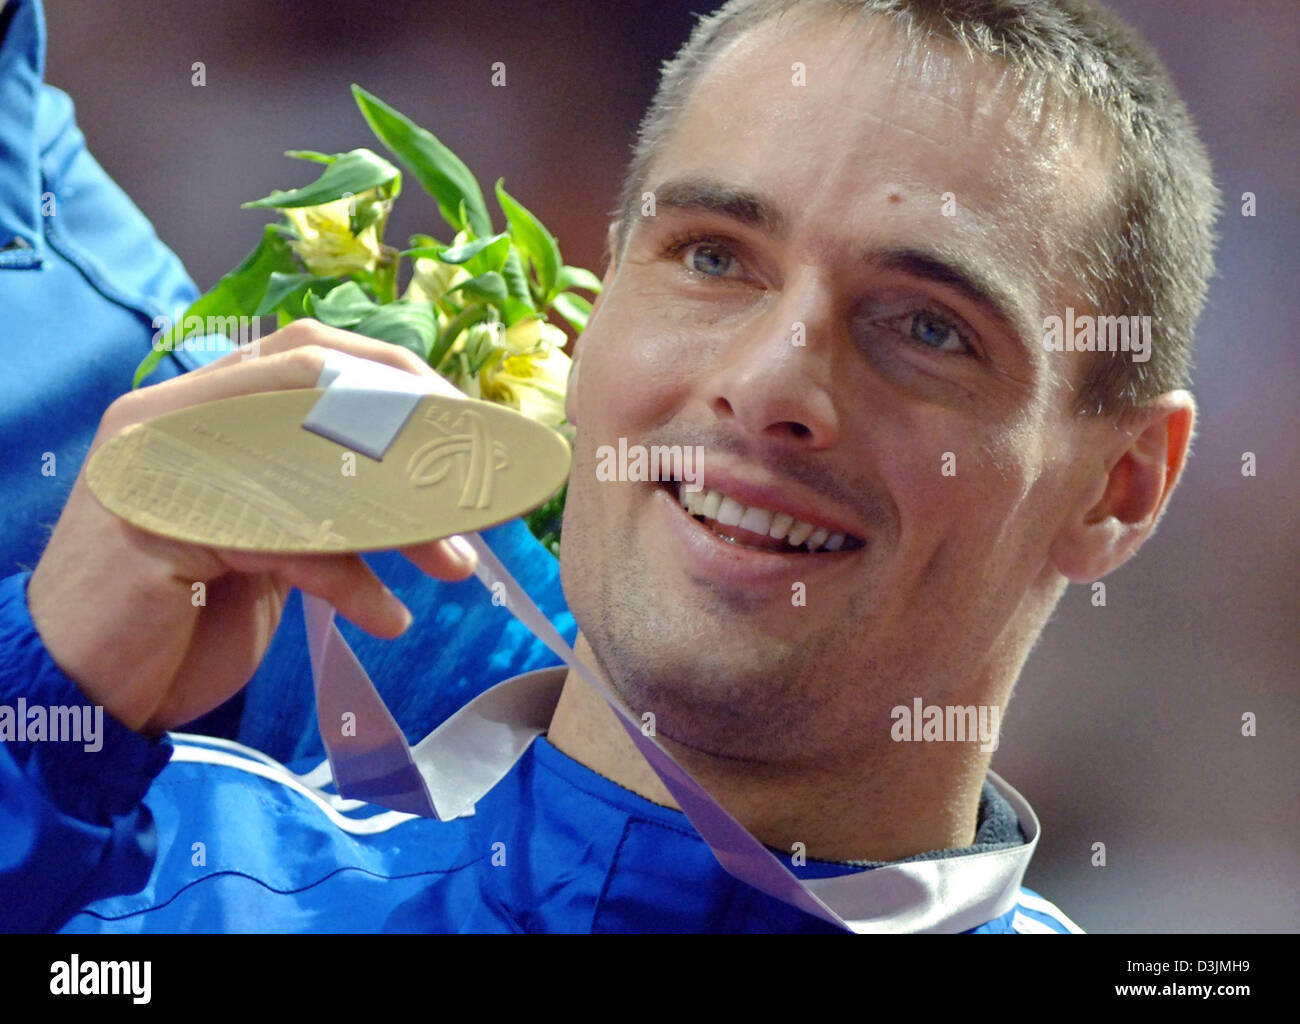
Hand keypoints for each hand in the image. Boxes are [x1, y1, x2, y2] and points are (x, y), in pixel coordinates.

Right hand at [27, 320, 477, 735]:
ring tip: (453, 564)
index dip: (397, 381)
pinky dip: (346, 580)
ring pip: (303, 466)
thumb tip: (434, 495)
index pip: (310, 353)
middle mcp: (173, 417)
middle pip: (316, 393)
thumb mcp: (264, 538)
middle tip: (474, 493)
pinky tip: (387, 617)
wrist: (87, 686)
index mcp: (199, 402)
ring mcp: (156, 468)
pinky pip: (278, 541)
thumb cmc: (184, 609)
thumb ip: (317, 496)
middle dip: (408, 440)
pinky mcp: (154, 533)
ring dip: (396, 520)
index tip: (467, 426)